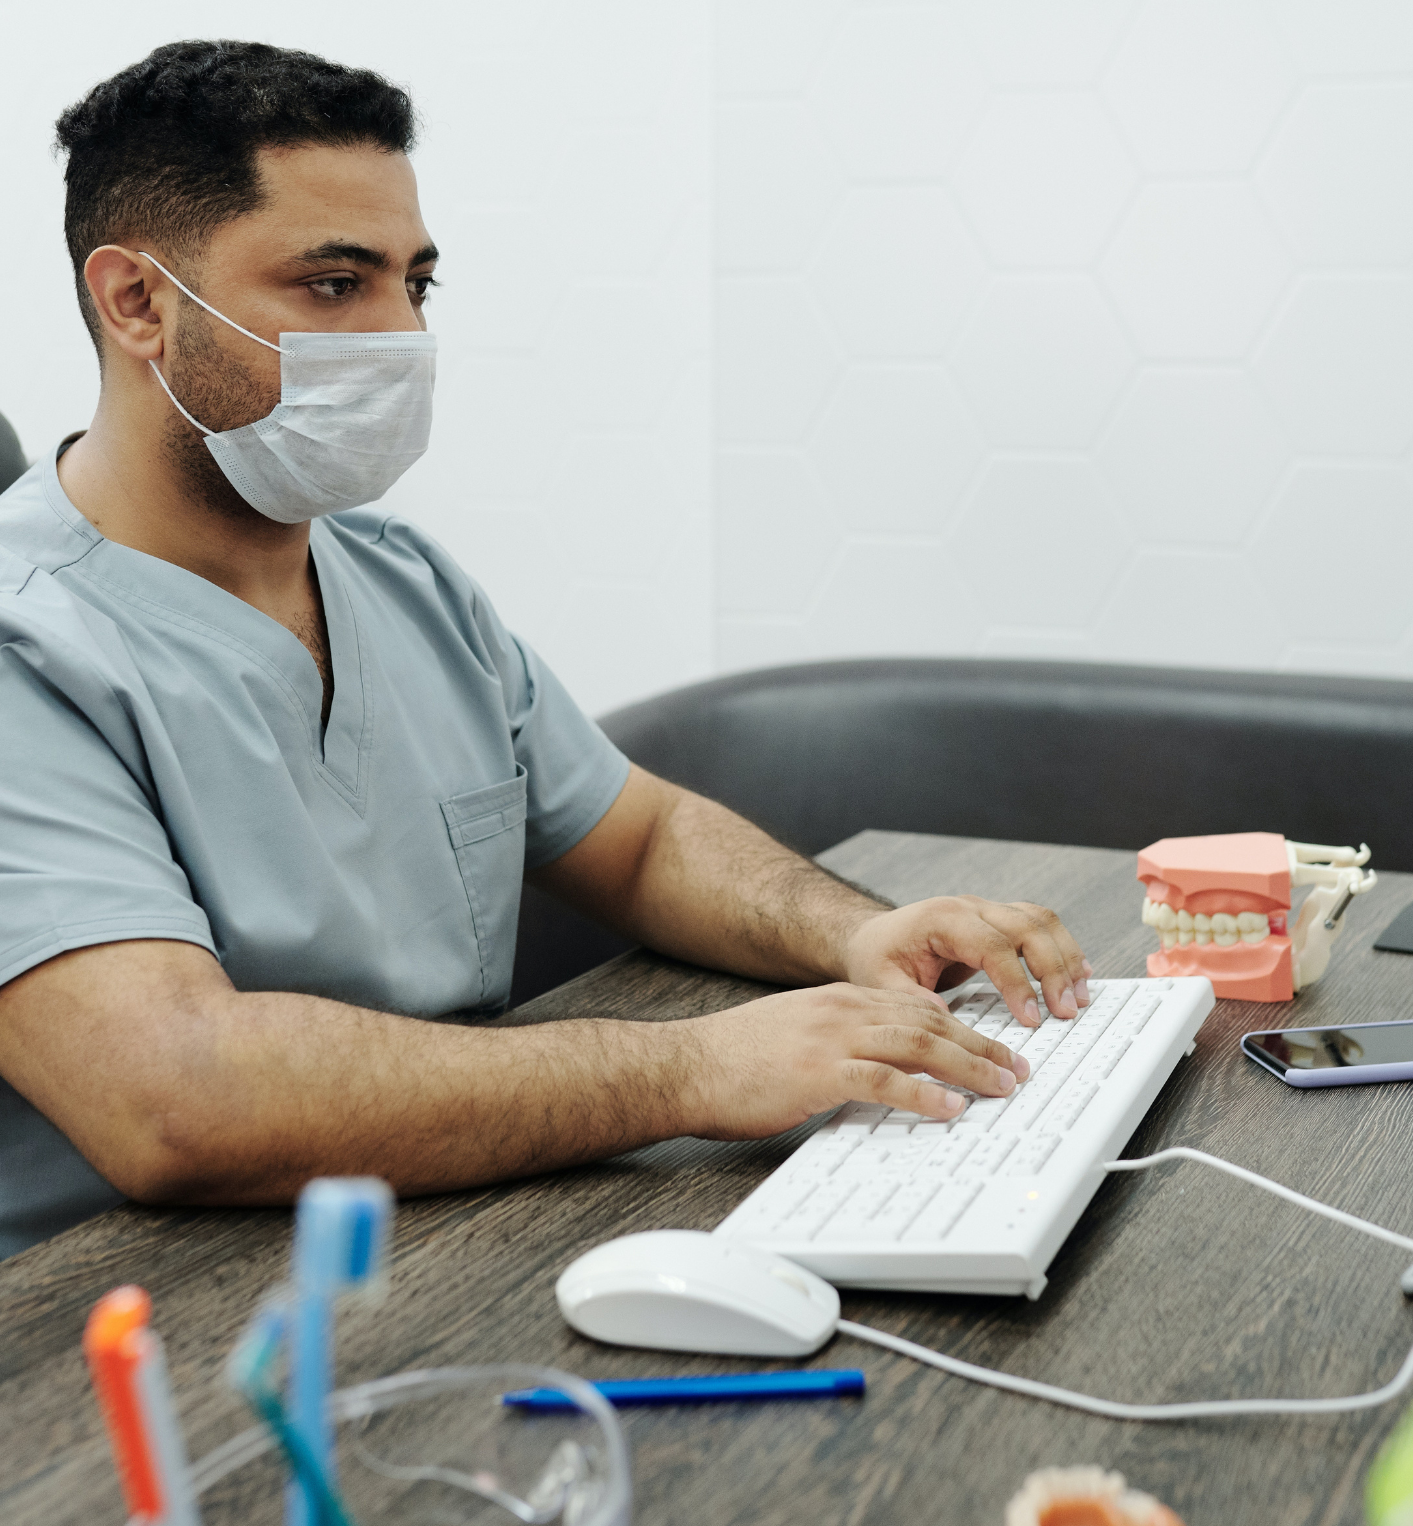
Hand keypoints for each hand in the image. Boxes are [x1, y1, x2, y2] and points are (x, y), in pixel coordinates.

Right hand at [680, 983, 1028, 1139]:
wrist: (686, 1065)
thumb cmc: (732, 1059)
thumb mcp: (793, 1035)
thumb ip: (835, 1043)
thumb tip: (872, 1069)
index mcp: (838, 1000)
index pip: (915, 1007)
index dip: (961, 1028)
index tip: (990, 1047)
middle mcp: (842, 1010)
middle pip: (929, 1023)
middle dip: (980, 1047)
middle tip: (1015, 1069)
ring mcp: (832, 1038)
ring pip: (919, 1046)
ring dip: (968, 1068)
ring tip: (1000, 1087)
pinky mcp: (819, 1072)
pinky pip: (885, 1081)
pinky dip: (924, 1095)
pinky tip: (949, 1109)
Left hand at [841, 896, 1092, 1027]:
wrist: (873, 936)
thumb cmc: (877, 955)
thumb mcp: (880, 981)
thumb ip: (910, 1000)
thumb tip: (945, 1019)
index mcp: (942, 918)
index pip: (993, 945)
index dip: (1017, 981)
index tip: (1032, 1017)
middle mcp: (970, 908)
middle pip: (1027, 927)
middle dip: (1053, 970)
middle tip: (1066, 1010)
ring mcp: (987, 911)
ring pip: (1041, 921)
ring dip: (1066, 957)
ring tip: (1080, 995)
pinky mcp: (997, 922)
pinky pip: (1038, 926)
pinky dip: (1061, 948)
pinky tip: (1077, 973)